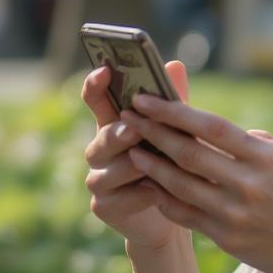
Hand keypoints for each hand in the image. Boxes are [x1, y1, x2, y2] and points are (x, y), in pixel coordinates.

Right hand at [82, 61, 190, 249]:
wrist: (176, 206)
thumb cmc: (173, 158)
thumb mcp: (175, 128)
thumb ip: (170, 100)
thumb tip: (174, 65)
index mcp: (114, 123)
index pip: (96, 100)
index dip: (95, 85)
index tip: (104, 71)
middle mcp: (100, 149)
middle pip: (101, 137)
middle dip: (118, 133)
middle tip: (134, 129)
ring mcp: (99, 178)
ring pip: (107, 170)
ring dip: (131, 167)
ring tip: (151, 164)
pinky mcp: (104, 206)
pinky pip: (115, 199)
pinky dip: (137, 195)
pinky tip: (155, 192)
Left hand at [119, 94, 272, 272]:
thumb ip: (263, 144)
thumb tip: (234, 132)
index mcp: (268, 158)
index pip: (213, 127)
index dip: (176, 112)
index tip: (149, 98)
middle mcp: (250, 184)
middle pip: (190, 153)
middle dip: (154, 131)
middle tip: (127, 115)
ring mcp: (236, 214)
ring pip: (181, 184)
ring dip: (152, 165)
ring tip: (131, 148)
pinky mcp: (227, 238)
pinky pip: (186, 214)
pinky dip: (164, 198)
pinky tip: (149, 184)